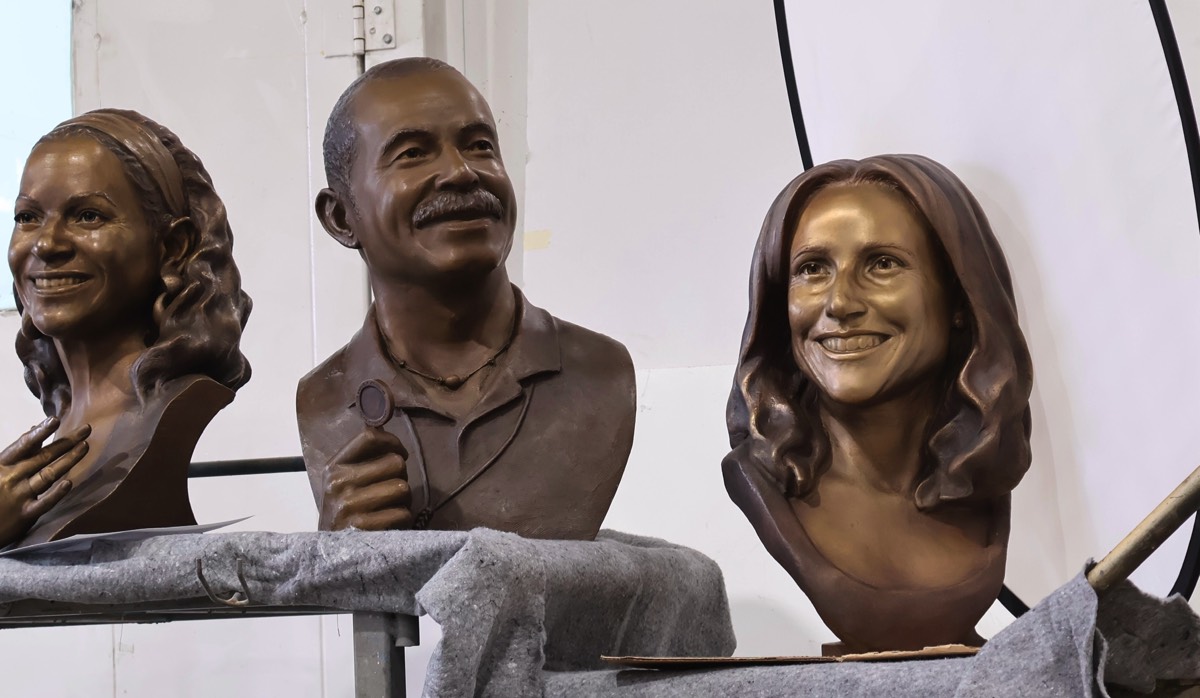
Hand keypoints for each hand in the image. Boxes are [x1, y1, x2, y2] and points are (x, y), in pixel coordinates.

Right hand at [0, 418, 89, 545]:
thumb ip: (18, 451)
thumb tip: (33, 428)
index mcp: (3, 464)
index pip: (24, 445)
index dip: (40, 431)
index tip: (56, 420)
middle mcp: (12, 477)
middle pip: (43, 456)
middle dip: (66, 442)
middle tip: (86, 429)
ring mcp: (19, 495)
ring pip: (48, 475)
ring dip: (68, 460)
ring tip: (85, 447)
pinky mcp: (25, 514)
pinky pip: (44, 503)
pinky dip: (56, 493)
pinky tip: (69, 483)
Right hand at [319, 427, 411, 530]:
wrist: (328, 556)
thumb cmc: (343, 514)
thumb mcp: (342, 483)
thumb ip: (363, 460)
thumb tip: (386, 433)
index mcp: (334, 467)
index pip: (369, 437)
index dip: (392, 442)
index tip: (400, 453)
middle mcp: (339, 483)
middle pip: (395, 462)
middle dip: (400, 476)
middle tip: (392, 490)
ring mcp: (349, 505)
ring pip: (402, 487)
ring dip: (403, 500)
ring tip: (389, 508)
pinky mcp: (362, 527)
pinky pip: (402, 513)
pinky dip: (402, 520)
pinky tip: (389, 525)